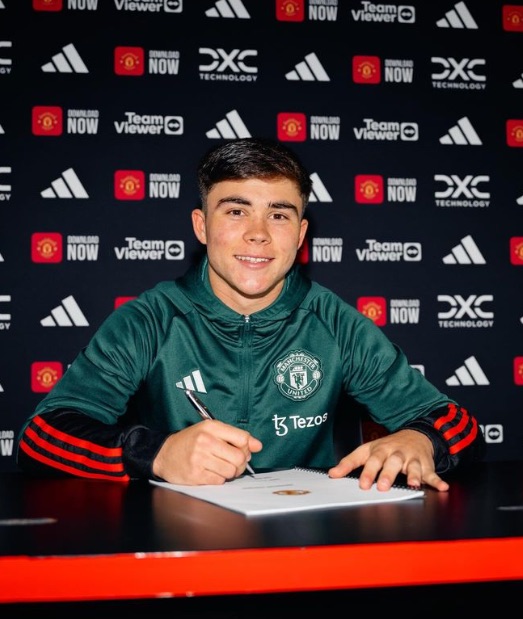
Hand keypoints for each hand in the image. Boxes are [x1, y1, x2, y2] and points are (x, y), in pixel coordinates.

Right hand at [152, 420, 262, 484]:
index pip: (242, 438)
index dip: (247, 447)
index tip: (244, 450)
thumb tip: (258, 445)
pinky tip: (210, 472)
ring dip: (229, 472)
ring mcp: (199, 458)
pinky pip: (219, 481)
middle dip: (240, 463)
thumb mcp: (210, 431)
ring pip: (231, 471)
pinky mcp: (195, 475)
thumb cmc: (190, 442)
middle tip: (232, 462)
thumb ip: (235, 436)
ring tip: (220, 467)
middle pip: (239, 457)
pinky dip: (218, 479)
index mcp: (211, 427)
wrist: (163, 453)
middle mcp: (205, 441)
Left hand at [328, 429, 448, 491]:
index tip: (362, 484)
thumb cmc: (388, 446)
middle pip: (391, 463)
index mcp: (380, 450)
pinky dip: (438, 480)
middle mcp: (396, 453)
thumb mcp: (367, 450)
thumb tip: (332, 474)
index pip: (372, 460)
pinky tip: (442, 487)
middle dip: (387, 474)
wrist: (414, 434)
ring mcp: (412, 458)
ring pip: (412, 467)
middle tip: (382, 486)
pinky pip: (432, 473)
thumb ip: (349, 463)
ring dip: (413, 475)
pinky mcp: (426, 464)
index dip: (367, 472)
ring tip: (412, 484)